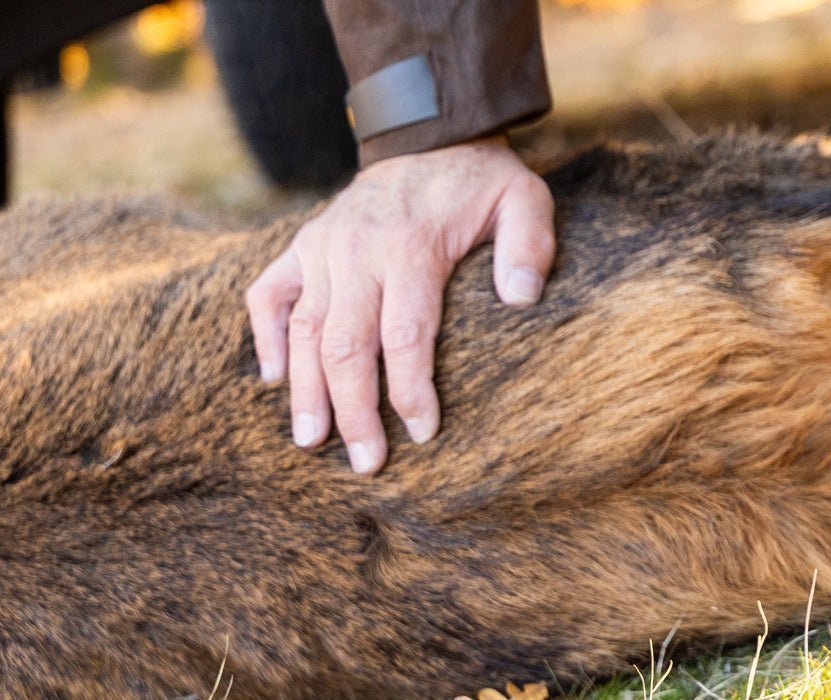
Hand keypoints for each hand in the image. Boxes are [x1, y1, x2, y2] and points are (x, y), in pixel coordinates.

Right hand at [246, 136, 554, 474]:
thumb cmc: (482, 181)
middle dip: (353, 409)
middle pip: (346, 344)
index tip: (422, 433)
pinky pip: (269, 294)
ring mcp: (323, 247)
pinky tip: (276, 380)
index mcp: (411, 247)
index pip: (405, 334)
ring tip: (310, 442)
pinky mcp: (304, 245)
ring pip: (303, 329)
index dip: (410, 389)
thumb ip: (529, 246)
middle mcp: (356, 250)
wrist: (429, 134)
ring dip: (306, 390)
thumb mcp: (524, 199)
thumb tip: (521, 299)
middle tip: (365, 462)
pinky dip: (267, 336)